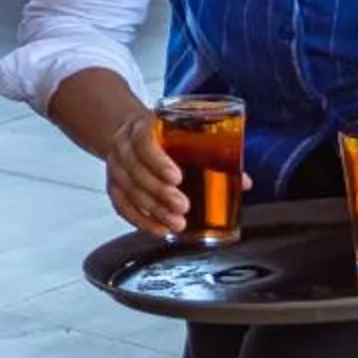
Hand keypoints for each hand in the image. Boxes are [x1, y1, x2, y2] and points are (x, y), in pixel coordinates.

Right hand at [105, 109, 228, 236]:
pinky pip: (121, 205)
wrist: (130, 132)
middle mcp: (124, 146)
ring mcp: (116, 166)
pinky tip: (159, 230)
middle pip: (135, 170)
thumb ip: (212, 153)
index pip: (144, 142)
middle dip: (159, 192)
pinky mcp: (113, 185)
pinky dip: (140, 220)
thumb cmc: (163, 134)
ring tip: (177, 223)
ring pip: (128, 190)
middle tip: (183, 206)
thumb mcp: (183, 132)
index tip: (177, 177)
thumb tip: (244, 182)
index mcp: (142, 127)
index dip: (158, 161)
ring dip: (153, 210)